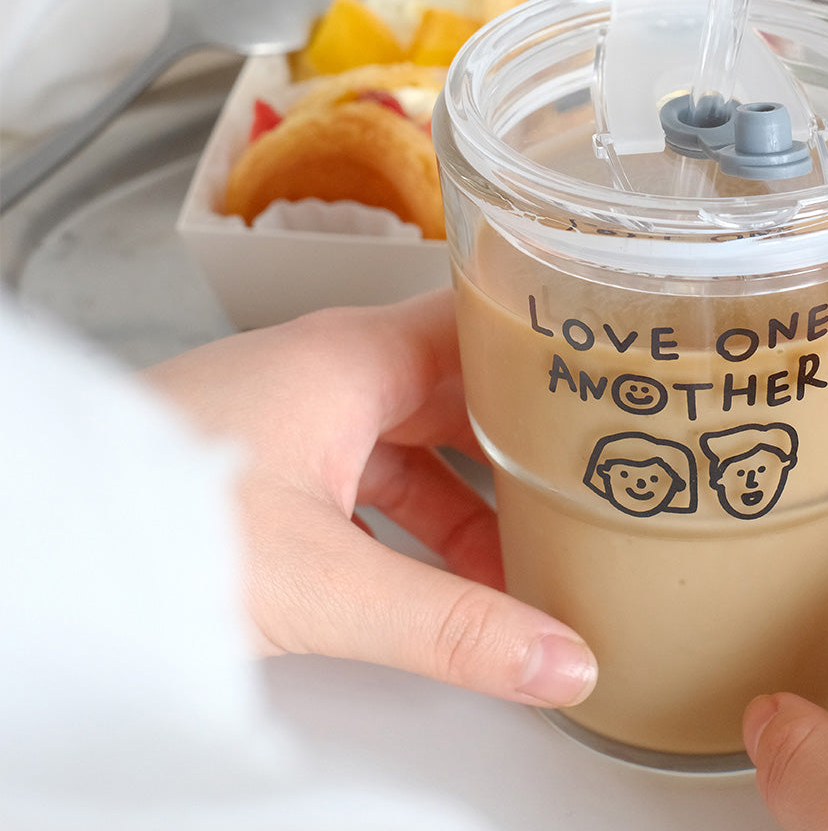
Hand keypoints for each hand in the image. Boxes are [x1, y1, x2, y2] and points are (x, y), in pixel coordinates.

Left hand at [144, 290, 596, 708]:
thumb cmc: (152, 517)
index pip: (485, 322)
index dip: (554, 343)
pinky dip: (418, 519)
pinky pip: (374, 476)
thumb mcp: (324, 581)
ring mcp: (301, 413)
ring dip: (473, 495)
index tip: (618, 375)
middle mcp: (332, 368)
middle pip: (461, 388)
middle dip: (527, 439)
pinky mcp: (275, 460)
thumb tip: (557, 658)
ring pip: (418, 439)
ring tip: (537, 547)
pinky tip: (447, 573)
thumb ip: (452, 627)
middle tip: (602, 471)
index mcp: (355, 356)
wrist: (42, 545)